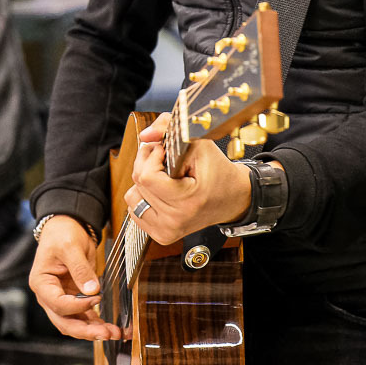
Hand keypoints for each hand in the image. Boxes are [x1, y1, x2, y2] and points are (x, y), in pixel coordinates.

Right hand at [28, 216, 118, 341]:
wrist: (66, 227)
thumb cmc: (62, 234)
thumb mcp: (70, 247)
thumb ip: (80, 269)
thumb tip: (92, 291)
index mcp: (41, 283)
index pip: (58, 304)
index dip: (78, 306)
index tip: (96, 298)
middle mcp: (49, 296)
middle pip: (65, 322)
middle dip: (86, 331)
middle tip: (106, 333)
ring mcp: (61, 299)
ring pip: (75, 324)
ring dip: (93, 331)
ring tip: (114, 333)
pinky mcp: (74, 299)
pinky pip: (84, 317)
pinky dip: (97, 324)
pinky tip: (112, 327)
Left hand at [124, 114, 252, 244]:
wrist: (232, 198)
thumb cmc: (218, 172)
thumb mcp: (200, 143)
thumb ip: (168, 129)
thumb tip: (144, 135)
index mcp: (187, 201)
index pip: (147, 177)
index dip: (153, 156)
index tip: (165, 151)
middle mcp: (176, 220)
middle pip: (139, 183)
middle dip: (148, 163)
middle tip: (166, 160)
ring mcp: (167, 231)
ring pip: (133, 196)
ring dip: (144, 181)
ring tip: (165, 177)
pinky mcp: (162, 235)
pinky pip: (135, 209)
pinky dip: (144, 196)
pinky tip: (162, 192)